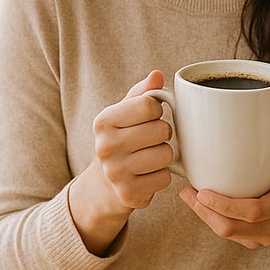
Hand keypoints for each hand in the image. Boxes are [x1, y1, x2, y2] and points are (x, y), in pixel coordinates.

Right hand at [69, 70, 173, 255]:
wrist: (104, 183)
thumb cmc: (122, 139)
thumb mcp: (125, 112)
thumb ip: (143, 93)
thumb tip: (157, 75)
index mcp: (103, 122)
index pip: (149, 105)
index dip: (157, 110)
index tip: (148, 117)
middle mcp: (105, 147)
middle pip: (162, 130)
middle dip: (163, 133)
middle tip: (150, 139)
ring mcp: (115, 173)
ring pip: (166, 154)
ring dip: (164, 155)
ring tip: (149, 156)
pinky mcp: (129, 194)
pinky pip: (165, 178)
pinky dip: (162, 176)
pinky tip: (147, 174)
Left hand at [179, 125, 269, 265]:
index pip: (253, 212)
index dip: (226, 205)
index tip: (204, 193)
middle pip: (234, 226)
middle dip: (206, 212)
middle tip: (188, 193)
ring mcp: (262, 239)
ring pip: (227, 233)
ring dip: (205, 216)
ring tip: (189, 196)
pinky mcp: (252, 243)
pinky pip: (228, 234)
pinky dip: (212, 219)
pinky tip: (201, 205)